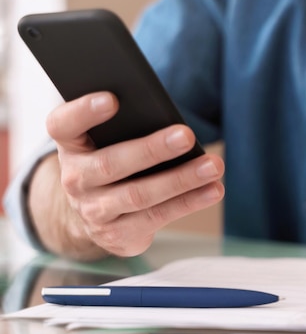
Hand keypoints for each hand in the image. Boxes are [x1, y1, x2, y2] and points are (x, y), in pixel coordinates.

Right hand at [42, 91, 223, 256]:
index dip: (84, 112)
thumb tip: (171, 120)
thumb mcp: (110, 138)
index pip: (63, 125)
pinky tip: (213, 190)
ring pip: (139, 195)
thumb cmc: (115, 157)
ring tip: (213, 166)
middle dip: (152, 149)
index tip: (112, 99)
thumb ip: (128, 124)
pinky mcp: (116, 234)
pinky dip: (189, 202)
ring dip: (181, 180)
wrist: (98, 211)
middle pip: (111, 164)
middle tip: (186, 135)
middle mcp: (75, 179)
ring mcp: (94, 211)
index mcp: (70, 144)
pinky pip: (157, 217)